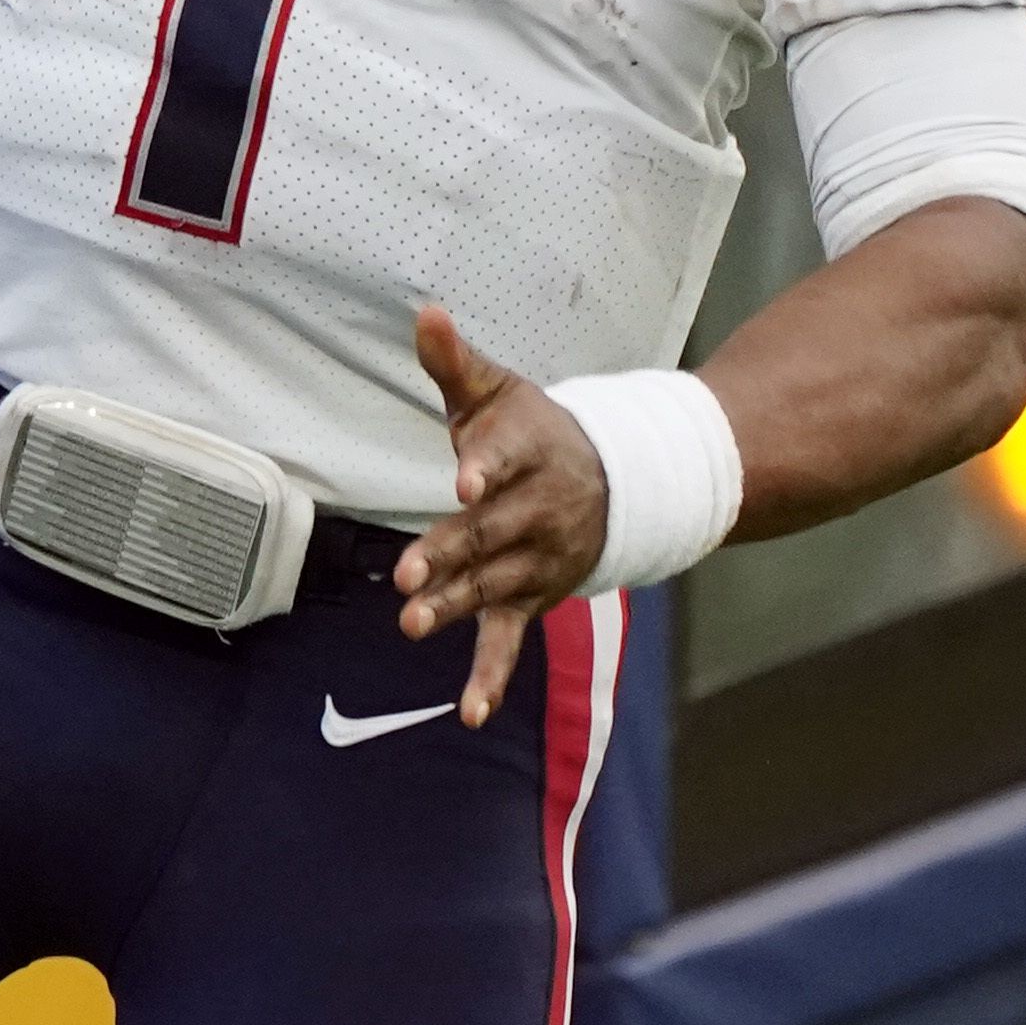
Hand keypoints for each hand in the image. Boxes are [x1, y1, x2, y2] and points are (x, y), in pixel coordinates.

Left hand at [392, 308, 603, 727]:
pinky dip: (490, 677)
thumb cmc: (533, 432)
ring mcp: (535, 560)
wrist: (616, 481)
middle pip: (488, 533)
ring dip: (453, 607)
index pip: (505, 458)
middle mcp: (536, 511)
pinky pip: (509, 641)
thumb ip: (454, 361)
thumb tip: (424, 312)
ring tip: (412, 623)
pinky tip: (469, 711)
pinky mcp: (530, 598)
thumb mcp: (498, 391)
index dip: (485, 467)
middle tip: (409, 573)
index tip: (464, 479)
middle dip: (450, 553)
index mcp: (527, 452)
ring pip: (491, 586)